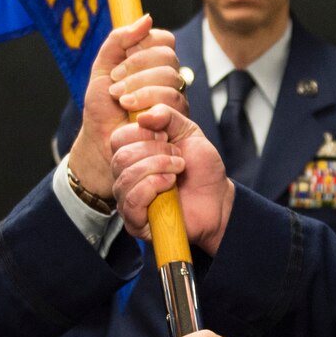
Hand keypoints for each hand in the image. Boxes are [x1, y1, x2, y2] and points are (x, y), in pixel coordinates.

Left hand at [68, 15, 186, 196]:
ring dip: (140, 88)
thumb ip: (118, 40)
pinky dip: (149, 104)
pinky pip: (172, 102)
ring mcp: (175, 99)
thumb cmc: (101, 109)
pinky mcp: (178, 120)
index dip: (143, 47)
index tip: (119, 65)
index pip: (164, 40)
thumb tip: (146, 18)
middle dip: (137, 69)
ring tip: (120, 101)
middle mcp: (168, 79)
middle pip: (168, 58)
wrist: (100, 143)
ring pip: (171, 79)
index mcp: (152, 63)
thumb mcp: (102, 68)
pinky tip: (134, 114)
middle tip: (115, 86)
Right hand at [111, 104, 234, 253]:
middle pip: (120, 156)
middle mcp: (125, 176)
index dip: (141, 132)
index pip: (118, 137)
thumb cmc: (201, 169)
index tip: (166, 136)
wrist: (218, 199)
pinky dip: (153, 187)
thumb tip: (141, 115)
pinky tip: (169, 185)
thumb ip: (166, 114)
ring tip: (178, 170)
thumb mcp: (187, 130)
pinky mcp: (135, 221)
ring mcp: (128, 199)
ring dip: (157, 167)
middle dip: (154, 151)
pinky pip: (132, 200)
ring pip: (126, 177)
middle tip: (177, 156)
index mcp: (133, 153)